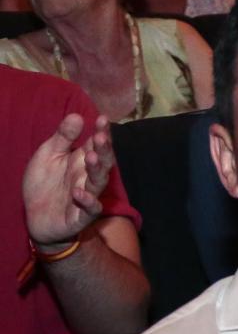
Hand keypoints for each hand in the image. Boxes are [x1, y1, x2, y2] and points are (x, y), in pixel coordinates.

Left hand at [23, 113, 112, 249]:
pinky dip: (87, 201)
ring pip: (98, 183)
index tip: (102, 119)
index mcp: (81, 161)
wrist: (36, 217)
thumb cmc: (44, 184)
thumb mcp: (48, 155)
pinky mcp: (80, 216)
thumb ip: (62, 138)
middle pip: (102, 162)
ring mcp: (86, 196)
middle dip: (103, 150)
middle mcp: (86, 177)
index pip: (96, 145)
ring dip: (97, 170)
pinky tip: (78, 193)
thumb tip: (76, 116)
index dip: (101, 133)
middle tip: (101, 138)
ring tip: (91, 157)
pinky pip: (90, 209)